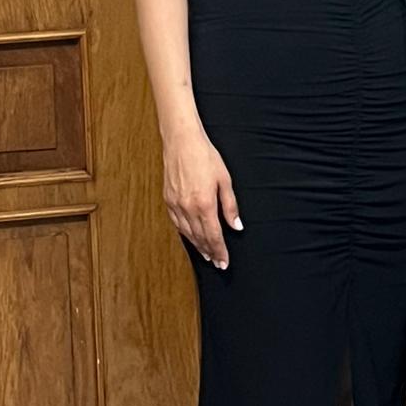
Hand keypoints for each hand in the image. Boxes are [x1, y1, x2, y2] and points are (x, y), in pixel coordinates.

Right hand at [162, 125, 240, 269]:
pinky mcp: (168, 200)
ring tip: (206, 254)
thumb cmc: (205, 156)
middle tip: (217, 263)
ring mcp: (175, 205)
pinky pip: (177, 223)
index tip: (224, 262)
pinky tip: (190, 237)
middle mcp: (188, 208)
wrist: (182, 142)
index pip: (213, 236)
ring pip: (187, 233)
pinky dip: (185, 234)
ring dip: (197, 246)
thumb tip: (237, 226)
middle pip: (200, 237)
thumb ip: (230, 206)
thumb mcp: (225, 180)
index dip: (220, 251)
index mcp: (204, 204)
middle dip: (210, 252)